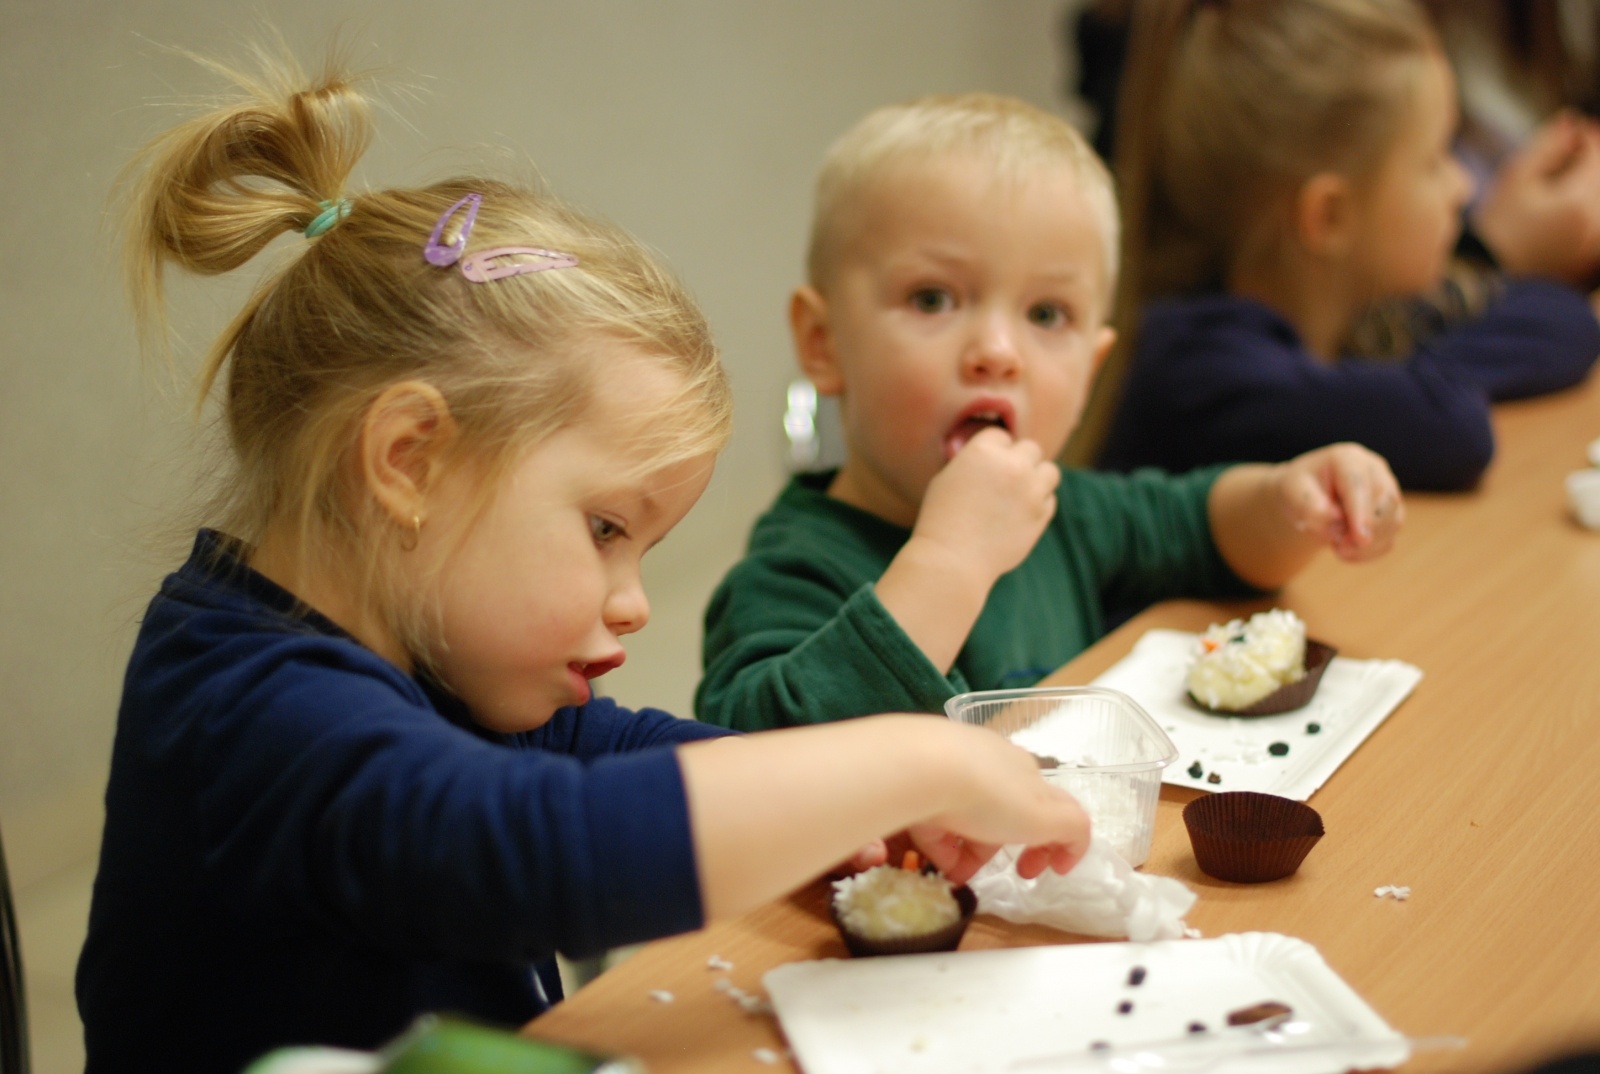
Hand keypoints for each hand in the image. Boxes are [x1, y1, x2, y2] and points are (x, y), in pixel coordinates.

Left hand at [907, 724, 1090, 885]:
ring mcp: (952, 769)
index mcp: (1025, 773)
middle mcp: (990, 765)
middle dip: (1000, 850)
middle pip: (1001, 813)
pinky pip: (933, 814)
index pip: (1047, 805)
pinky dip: (937, 841)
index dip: (1053, 842)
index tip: (1045, 872)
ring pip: (965, 816)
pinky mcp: (918, 779)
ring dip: (966, 851)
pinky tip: (932, 860)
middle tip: (988, 875)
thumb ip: (1071, 827)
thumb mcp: (1044, 816)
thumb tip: (1072, 841)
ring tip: (954, 874)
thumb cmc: (989, 795)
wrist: (921, 767)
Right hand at [909, 426, 1059, 586]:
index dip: (994, 449)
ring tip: (1020, 492)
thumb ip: (975, 462)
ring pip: (1049, 471)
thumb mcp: (947, 478)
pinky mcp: (1041, 514)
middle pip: (1031, 448)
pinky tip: (1020, 513)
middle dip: (1020, 460)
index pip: (1001, 435)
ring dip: (1037, 478)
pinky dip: (1039, 503)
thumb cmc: (942, 520)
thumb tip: (995, 458)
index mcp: (983, 451)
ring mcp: (1031, 490)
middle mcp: (1012, 465)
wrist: (953, 559)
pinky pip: (1050, 499)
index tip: (988, 464)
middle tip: (1007, 477)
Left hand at [1274, 443, 1402, 560]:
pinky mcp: (1391, 513)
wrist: (1308, 497)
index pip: (1358, 485)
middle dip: (1366, 531)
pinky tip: (1347, 551)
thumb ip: (1309, 507)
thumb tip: (1337, 522)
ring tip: (1337, 546)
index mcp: (1347, 458)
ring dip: (1366, 546)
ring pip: (1392, 522)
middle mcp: (1374, 470)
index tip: (1360, 538)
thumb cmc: (1299, 491)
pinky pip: (1389, 538)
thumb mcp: (1291, 494)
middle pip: (1385, 502)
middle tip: (1339, 547)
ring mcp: (1387, 490)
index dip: (1361, 512)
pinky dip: (1369, 552)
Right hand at [1471, 111, 1599, 285]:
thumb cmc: (1495, 228)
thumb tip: (1571, 121)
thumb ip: (1546, 146)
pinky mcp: (1592, 258)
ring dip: (1590, 185)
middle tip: (1571, 153)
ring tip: (1565, 185)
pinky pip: (1596, 224)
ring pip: (1599, 199)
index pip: (1597, 154)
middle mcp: (1597, 223)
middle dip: (1590, 162)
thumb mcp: (1514, 180)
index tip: (1575, 131)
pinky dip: (1589, 209)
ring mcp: (1597, 244)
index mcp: (1579, 201)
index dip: (1588, 137)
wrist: (1487, 280)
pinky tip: (1566, 210)